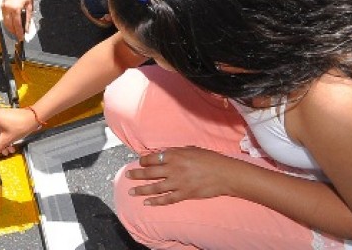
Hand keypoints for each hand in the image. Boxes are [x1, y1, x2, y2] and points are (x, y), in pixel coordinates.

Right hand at [0, 107, 40, 155]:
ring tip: (9, 148)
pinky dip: (5, 136)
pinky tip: (11, 142)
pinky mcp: (6, 116)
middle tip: (2, 151)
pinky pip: (2, 128)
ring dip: (3, 141)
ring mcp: (1, 114)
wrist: (33, 118)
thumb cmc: (22, 125)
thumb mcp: (7, 139)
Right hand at [2, 0, 32, 39]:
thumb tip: (28, 28)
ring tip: (16, 31)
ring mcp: (3, 7)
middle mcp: (8, 9)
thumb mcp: (29, 5)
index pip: (17, 25)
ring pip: (5, 22)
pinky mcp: (2, 5)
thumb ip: (28, 18)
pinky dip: (7, 22)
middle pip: (9, 25)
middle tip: (19, 36)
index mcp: (15, 9)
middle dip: (14, 32)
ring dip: (10, 28)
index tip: (21, 37)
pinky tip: (12, 23)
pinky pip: (4, 16)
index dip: (19, 33)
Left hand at [125, 147, 239, 205]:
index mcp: (174, 155)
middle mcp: (173, 169)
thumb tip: (163, 153)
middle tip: (127, 176)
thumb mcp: (191, 149)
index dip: (143, 160)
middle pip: (150, 172)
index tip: (139, 161)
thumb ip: (175, 151)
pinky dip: (156, 201)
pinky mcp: (185, 194)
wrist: (225, 174)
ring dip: (141, 189)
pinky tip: (147, 203)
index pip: (153, 158)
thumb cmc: (209, 158)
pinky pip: (167, 199)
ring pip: (155, 187)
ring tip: (131, 191)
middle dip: (136, 174)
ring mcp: (178, 182)